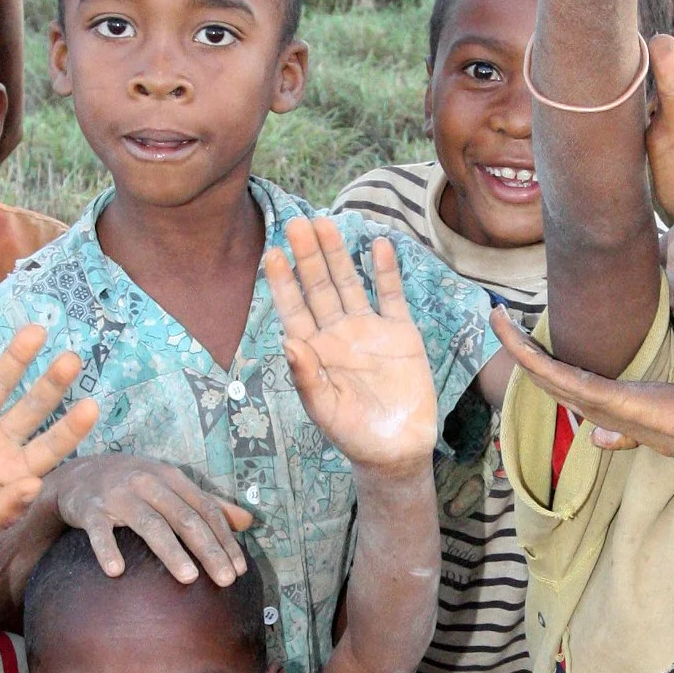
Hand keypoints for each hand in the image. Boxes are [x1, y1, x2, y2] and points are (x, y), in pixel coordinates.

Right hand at [0, 319, 98, 567]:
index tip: (92, 406)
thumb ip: (1, 510)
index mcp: (14, 470)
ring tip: (34, 330)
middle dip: (50, 384)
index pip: (51, 446)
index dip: (70, 428)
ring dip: (13, 359)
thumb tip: (33, 486)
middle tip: (72, 358)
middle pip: (30, 408)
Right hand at [46, 455, 252, 586]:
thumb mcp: (172, 486)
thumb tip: (249, 521)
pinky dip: (108, 549)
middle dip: (208, 550)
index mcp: (172, 478)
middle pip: (184, 518)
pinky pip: (100, 532)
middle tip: (226, 580)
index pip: (206, 510)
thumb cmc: (136, 485)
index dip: (225, 539)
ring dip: (171, 552)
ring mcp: (119, 496)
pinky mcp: (90, 510)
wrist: (80, 474)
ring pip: (150, 524)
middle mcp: (148, 483)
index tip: (239, 570)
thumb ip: (208, 504)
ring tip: (189, 578)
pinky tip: (117, 572)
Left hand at [264, 218, 437, 475]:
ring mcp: (368, 330)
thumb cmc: (353, 435)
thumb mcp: (324, 410)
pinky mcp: (400, 333)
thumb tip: (286, 341)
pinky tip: (378, 245)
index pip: (294, 308)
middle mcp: (337, 334)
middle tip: (298, 223)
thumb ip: (306, 376)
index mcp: (313, 350)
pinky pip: (391, 296)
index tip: (273, 252)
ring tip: (327, 223)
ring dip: (338, 255)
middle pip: (319, 286)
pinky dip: (385, 271)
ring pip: (350, 284)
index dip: (284, 282)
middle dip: (308, 256)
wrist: (397, 449)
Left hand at [493, 305, 673, 462]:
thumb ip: (626, 435)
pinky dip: (544, 367)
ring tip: (496, 318)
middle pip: (549, 371)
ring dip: (520, 348)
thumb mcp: (657, 437)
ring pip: (553, 372)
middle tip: (492, 314)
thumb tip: (596, 438)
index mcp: (610, 403)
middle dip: (516, 346)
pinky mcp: (624, 399)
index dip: (531, 362)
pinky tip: (522, 352)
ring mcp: (614, 396)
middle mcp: (607, 395)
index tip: (510, 340)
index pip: (559, 382)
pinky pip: (574, 384)